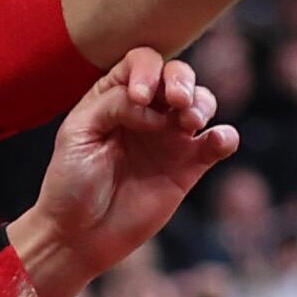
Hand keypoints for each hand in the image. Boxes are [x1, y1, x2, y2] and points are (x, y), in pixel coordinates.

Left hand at [7, 50, 236, 296]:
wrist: (79, 234)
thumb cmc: (71, 182)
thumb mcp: (78, 133)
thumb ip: (112, 104)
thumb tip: (151, 103)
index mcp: (116, 96)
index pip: (142, 62)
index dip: (147, 70)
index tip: (140, 97)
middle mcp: (147, 111)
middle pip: (178, 75)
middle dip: (182, 80)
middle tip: (176, 102)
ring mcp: (170, 138)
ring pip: (202, 102)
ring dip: (202, 104)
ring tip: (188, 124)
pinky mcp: (189, 167)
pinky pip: (218, 142)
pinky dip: (225, 136)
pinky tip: (217, 140)